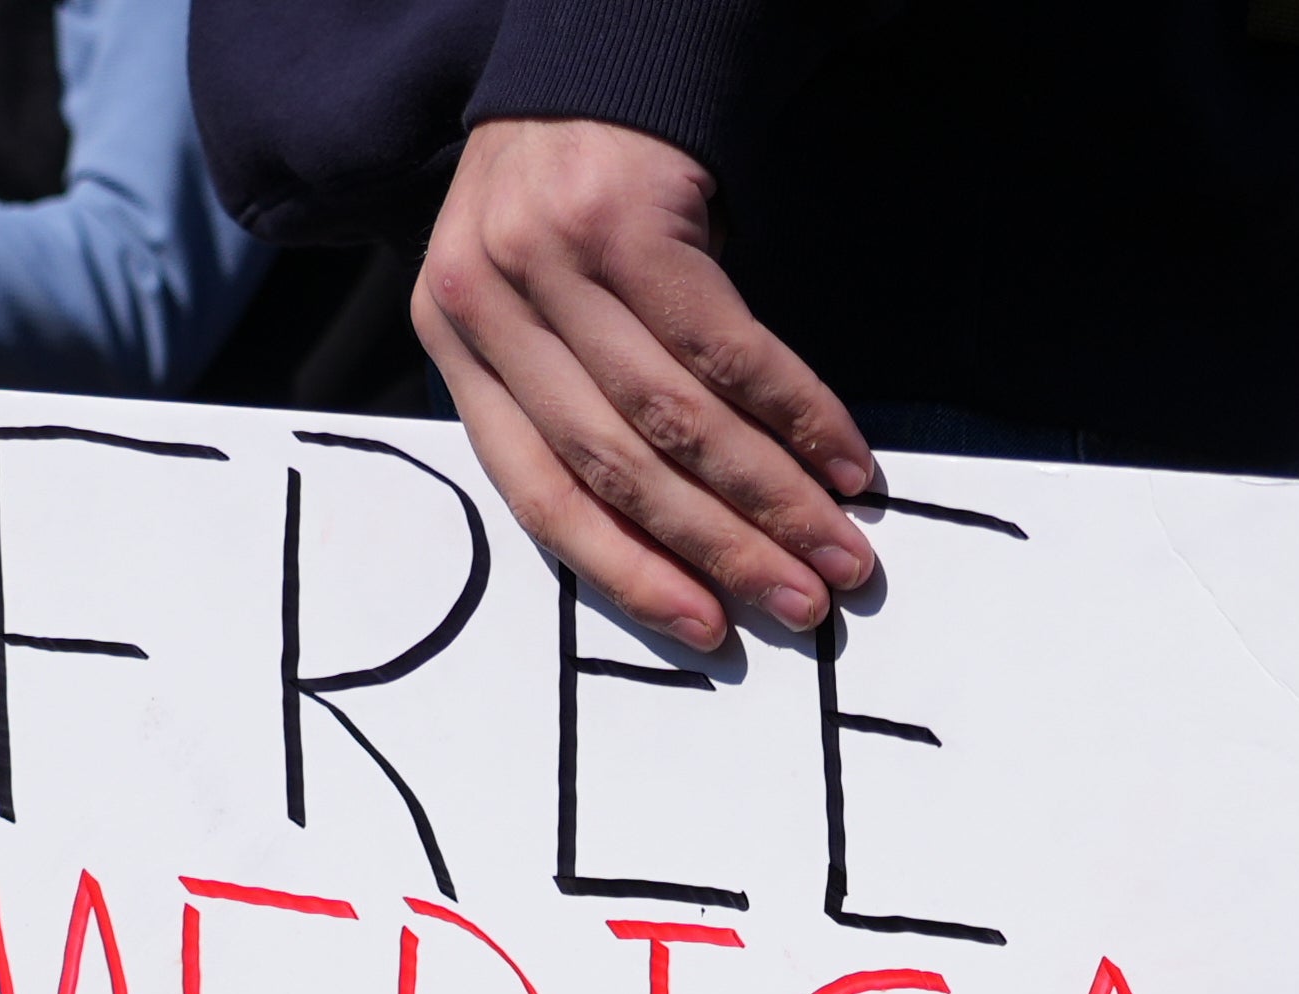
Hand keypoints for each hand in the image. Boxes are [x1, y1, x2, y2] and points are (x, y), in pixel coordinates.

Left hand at [417, 118, 881, 654]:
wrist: (601, 38)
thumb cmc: (576, 190)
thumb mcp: (534, 293)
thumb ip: (569, 394)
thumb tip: (677, 537)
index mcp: (454, 339)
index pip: (537, 490)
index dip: (627, 572)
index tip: (706, 629)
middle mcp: (487, 301)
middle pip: (616, 463)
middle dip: (721, 548)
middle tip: (802, 602)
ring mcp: (553, 257)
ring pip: (676, 416)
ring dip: (772, 496)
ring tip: (839, 549)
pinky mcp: (629, 217)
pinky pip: (728, 345)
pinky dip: (797, 409)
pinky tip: (844, 457)